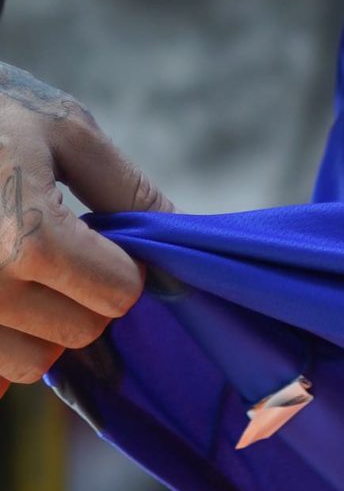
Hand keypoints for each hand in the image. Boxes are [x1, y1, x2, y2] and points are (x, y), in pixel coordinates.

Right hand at [0, 62, 171, 396]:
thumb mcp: (59, 128)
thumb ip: (126, 186)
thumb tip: (181, 237)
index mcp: (26, 238)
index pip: (119, 294)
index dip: (120, 267)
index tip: (98, 238)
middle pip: (81, 333)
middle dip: (81, 295)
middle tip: (51, 247)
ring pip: (34, 362)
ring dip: (38, 325)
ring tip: (13, 266)